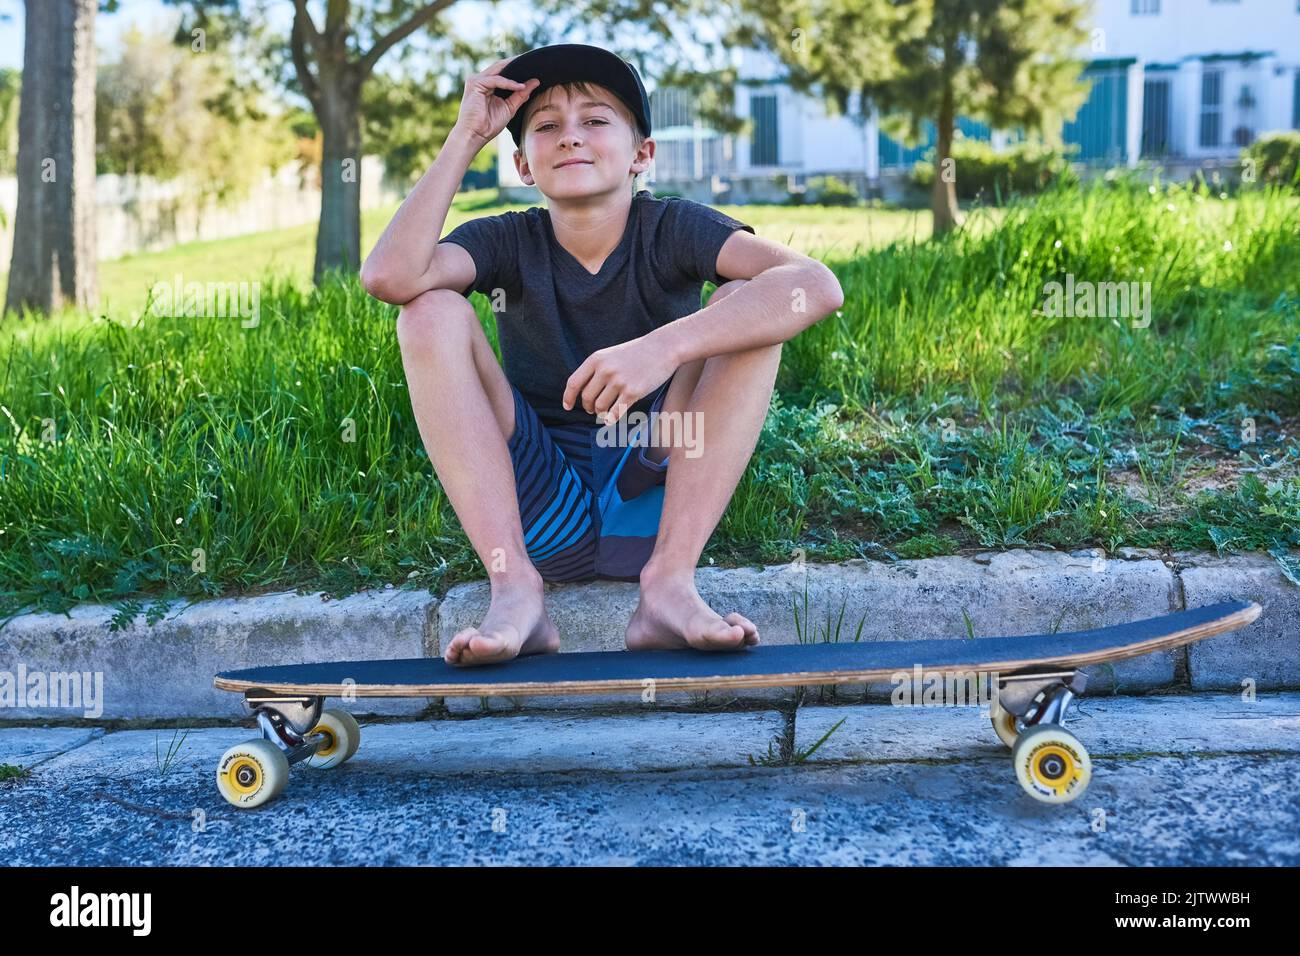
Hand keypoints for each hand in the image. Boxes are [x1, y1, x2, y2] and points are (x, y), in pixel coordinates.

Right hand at [452, 56, 540, 145]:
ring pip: (498, 69)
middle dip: (516, 63)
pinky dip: (509, 83)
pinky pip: (496, 80)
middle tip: (532, 61)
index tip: (532, 66)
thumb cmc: (489, 125)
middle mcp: (480, 80)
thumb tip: (535, 82)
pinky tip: (520, 86)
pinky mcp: (475, 84)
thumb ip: (521, 95)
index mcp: (486, 84)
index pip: (502, 70)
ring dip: (514, 70)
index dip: (516, 67)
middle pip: (500, 66)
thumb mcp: (509, 107)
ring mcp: (476, 80)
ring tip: (530, 71)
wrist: (475, 136)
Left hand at [562, 337, 677, 425]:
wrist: (663, 347)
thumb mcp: (611, 355)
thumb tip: (583, 393)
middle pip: (587, 398)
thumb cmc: (637, 353)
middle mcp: (605, 370)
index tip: (567, 407)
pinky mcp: (633, 392)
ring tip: (605, 412)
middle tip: (593, 410)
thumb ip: (596, 370)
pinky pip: (615, 413)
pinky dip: (611, 419)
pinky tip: (611, 420)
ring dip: (601, 413)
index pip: (573, 383)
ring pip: (600, 407)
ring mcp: (619, 382)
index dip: (568, 398)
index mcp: (596, 359)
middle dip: (588, 407)